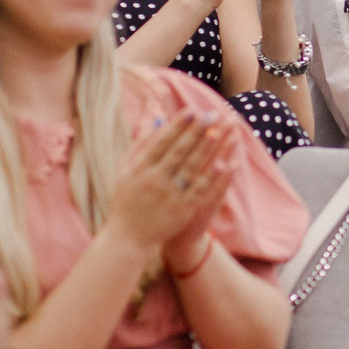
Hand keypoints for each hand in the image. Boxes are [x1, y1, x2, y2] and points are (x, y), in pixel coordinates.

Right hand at [110, 100, 238, 253]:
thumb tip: (153, 117)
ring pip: (191, 168)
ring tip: (219, 131)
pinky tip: (224, 163)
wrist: (128, 237)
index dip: (177, 126)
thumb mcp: (124, 171)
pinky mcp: (181, 210)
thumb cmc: (126, 200)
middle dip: (196, 132)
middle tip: (212, 114)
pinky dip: (211, 177)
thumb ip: (139, 144)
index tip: (191, 110)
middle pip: (178, 152)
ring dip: (206, 150)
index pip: (160, 142)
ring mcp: (169, 196)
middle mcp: (154, 180)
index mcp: (139, 169)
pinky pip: (199, 191)